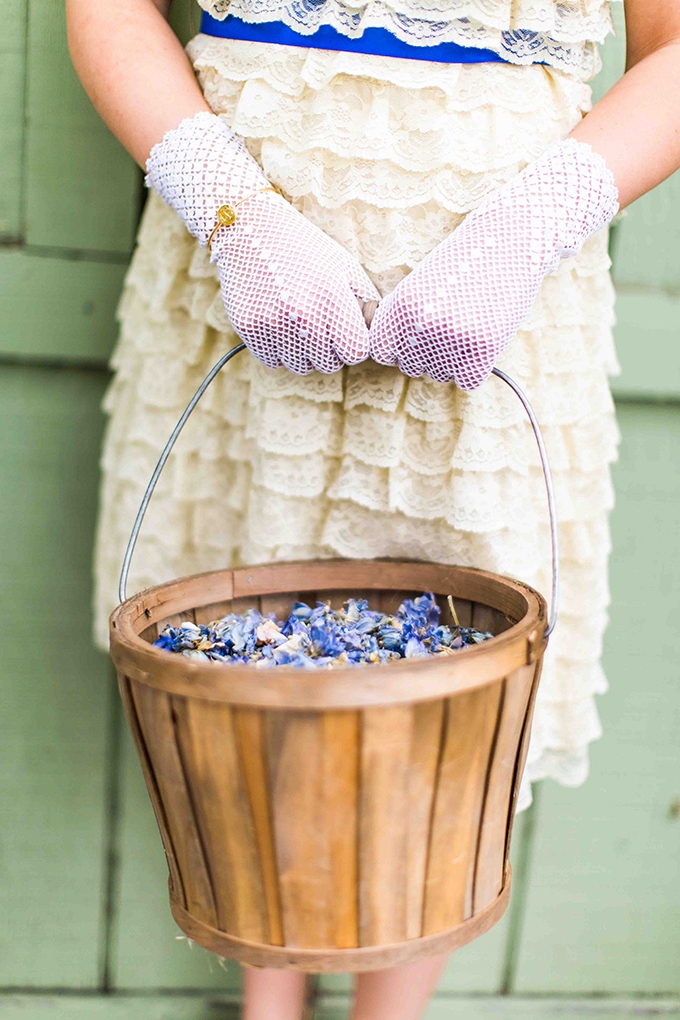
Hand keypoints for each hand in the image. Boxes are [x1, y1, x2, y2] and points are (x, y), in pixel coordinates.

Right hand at [146, 112, 378, 373]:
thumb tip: (379, 334)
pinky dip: (278, 351)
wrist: (250, 229)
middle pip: (329, 364)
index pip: (356, 352)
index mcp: (332, 297)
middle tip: (320, 325)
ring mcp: (273, 323)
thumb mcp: (344, 266)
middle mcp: (304, 314)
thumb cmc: (306, 249)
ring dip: (304, 354)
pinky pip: (272, 361)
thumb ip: (365, 301)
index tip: (346, 331)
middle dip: (330, 350)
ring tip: (299, 326)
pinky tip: (278, 326)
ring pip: (301, 367)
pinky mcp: (249, 328)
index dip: (354, 343)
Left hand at [369, 139, 618, 389]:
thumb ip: (399, 318)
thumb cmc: (462, 262)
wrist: (509, 239)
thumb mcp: (419, 283)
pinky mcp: (483, 348)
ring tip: (468, 326)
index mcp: (401, 306)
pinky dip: (476, 369)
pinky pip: (468, 381)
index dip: (398, 348)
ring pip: (440, 374)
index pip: (382, 353)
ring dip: (453, 360)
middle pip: (411, 367)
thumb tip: (385, 355)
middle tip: (450, 327)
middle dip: (427, 354)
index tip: (414, 337)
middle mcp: (421, 324)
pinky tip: (482, 341)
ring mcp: (452, 338)